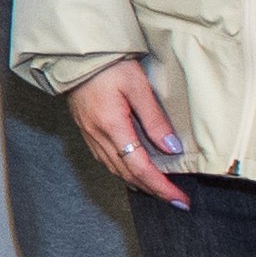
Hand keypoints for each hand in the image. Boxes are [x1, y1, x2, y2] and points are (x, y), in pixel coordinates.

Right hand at [66, 56, 188, 206]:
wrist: (75, 55)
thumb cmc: (108, 65)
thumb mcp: (137, 86)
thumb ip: (154, 118)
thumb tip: (172, 148)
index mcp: (111, 126)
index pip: (140, 167)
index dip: (161, 187)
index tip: (180, 199)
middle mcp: (98, 136)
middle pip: (127, 174)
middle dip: (153, 191)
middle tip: (176, 200)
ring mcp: (89, 135)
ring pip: (115, 170)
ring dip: (138, 184)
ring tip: (159, 190)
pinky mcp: (86, 130)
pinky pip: (106, 160)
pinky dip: (123, 172)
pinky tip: (134, 172)